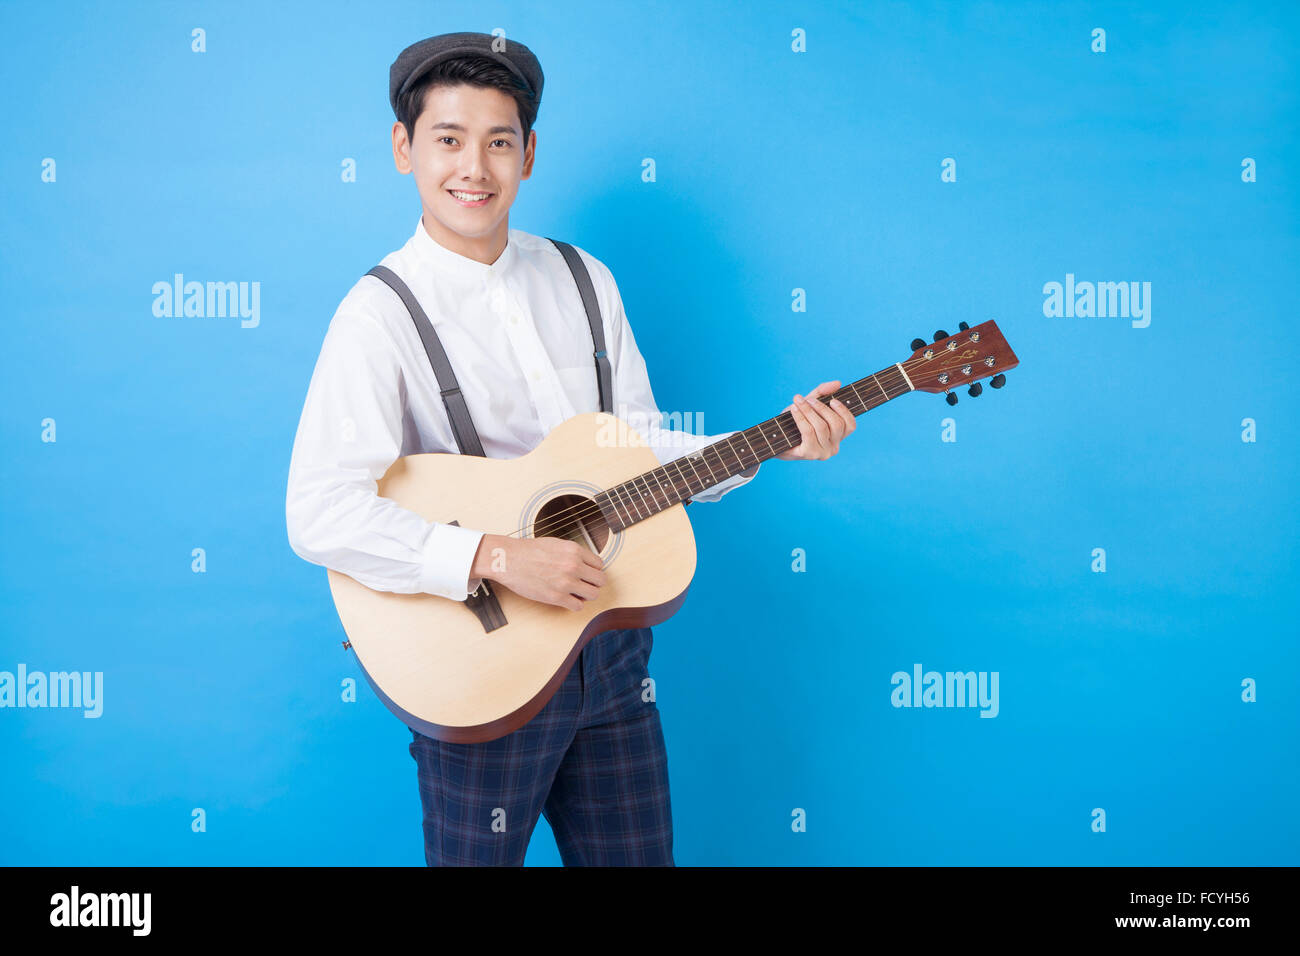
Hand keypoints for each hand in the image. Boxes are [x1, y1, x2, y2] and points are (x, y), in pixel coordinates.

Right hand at [471, 533, 605, 610]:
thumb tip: (586, 564)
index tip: (586, 574)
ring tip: (576, 593)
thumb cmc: (528, 551)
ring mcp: (566, 582)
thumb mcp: (556, 544)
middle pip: (600, 581)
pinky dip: (575, 604)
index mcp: (574, 550)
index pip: (599, 565)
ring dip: (586, 595)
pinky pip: (578, 606)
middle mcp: (573, 565)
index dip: (593, 570)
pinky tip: (567, 599)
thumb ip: (573, 553)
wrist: (509, 559)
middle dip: (593, 583)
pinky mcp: (556, 597)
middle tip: (584, 585)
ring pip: (593, 594)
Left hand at [775, 380, 855, 460]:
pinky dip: (801, 417)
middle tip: (808, 399)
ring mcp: (822, 452)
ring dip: (809, 411)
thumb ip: (822, 393)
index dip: (843, 411)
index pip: (850, 425)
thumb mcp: (809, 404)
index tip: (832, 400)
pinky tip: (794, 409)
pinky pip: (808, 432)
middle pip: (836, 424)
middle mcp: (833, 447)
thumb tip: (837, 383)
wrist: (774, 438)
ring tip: (798, 401)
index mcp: (837, 437)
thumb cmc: (794, 421)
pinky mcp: (808, 454)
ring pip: (822, 427)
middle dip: (821, 408)